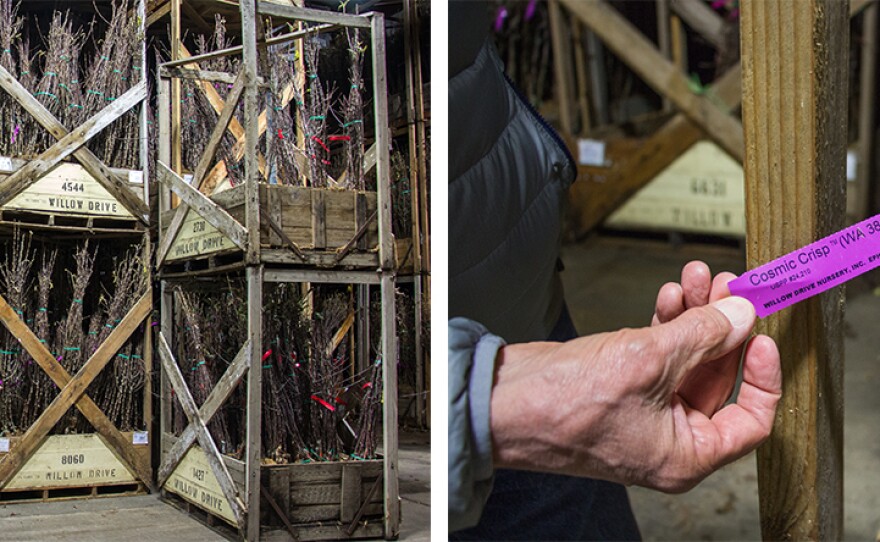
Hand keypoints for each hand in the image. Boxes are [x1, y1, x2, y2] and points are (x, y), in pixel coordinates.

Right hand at [490, 294, 780, 492]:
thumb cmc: (562, 406)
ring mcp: (643, 410)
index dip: (762, 375)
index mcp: (685, 455)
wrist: (501, 401)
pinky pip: (658, 354)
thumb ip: (703, 335)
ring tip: (695, 278)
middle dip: (723, 327)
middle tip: (728, 286)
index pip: (752, 420)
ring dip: (695, 317)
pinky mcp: (620, 386)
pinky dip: (666, 323)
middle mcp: (668, 437)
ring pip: (687, 359)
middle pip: (717, 378)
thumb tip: (741, 314)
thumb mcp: (647, 361)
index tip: (761, 333)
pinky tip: (668, 296)